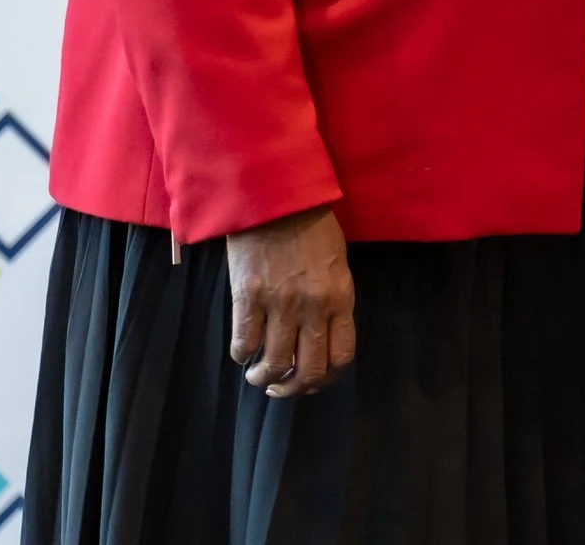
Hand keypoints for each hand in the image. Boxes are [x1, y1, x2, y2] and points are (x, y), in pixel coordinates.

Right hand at [226, 204, 354, 396]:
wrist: (275, 196)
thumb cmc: (309, 224)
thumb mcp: (336, 262)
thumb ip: (331, 300)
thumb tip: (317, 337)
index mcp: (341, 297)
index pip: (342, 356)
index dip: (327, 379)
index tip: (312, 381)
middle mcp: (314, 307)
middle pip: (309, 370)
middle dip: (294, 388)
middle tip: (281, 387)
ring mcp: (280, 303)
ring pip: (275, 364)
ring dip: (265, 379)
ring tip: (258, 376)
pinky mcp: (248, 297)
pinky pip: (244, 343)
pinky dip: (242, 355)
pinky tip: (243, 353)